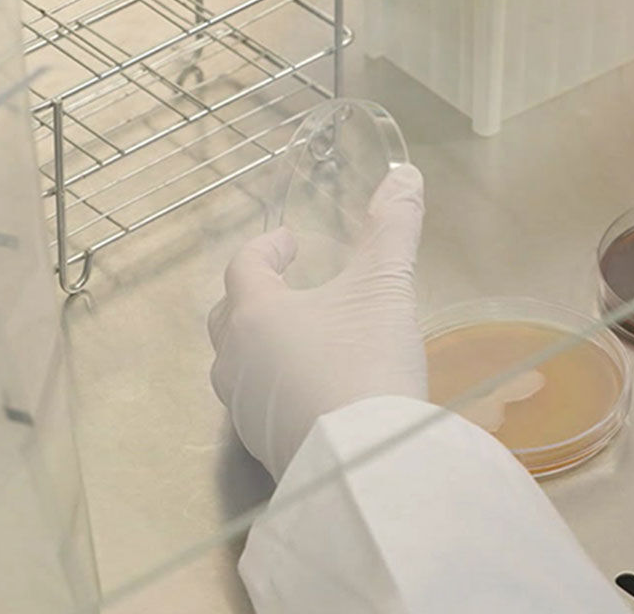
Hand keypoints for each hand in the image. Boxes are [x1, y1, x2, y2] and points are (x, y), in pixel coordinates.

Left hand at [208, 164, 426, 478]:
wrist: (364, 460)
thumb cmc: (365, 360)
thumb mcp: (386, 286)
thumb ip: (392, 228)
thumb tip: (405, 174)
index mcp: (255, 313)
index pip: (245, 267)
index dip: (267, 248)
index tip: (289, 243)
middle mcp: (236, 361)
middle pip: (228, 319)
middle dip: (253, 298)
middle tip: (284, 289)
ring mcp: (245, 411)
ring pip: (239, 368)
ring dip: (263, 348)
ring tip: (301, 343)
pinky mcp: (265, 450)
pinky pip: (261, 408)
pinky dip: (279, 391)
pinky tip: (313, 396)